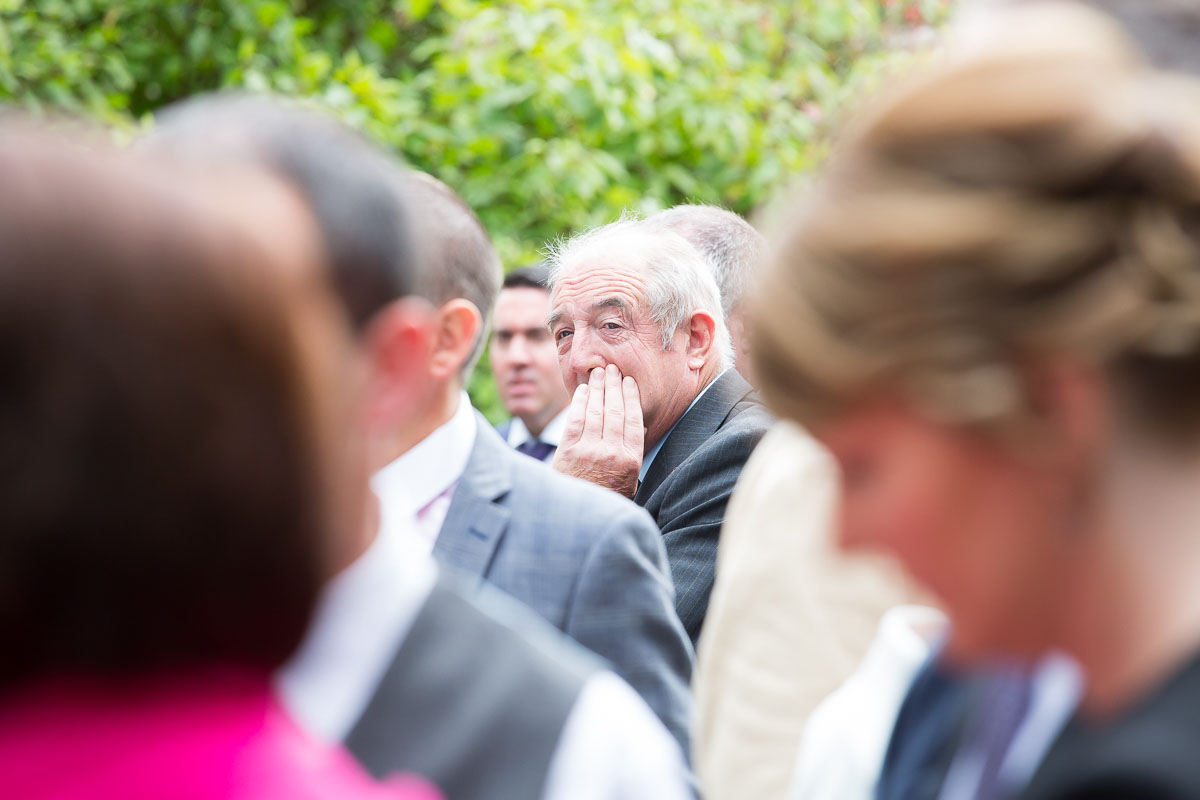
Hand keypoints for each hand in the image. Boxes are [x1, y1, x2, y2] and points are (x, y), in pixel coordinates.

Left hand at [551, 364, 643, 498]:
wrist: (576, 519)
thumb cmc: (605, 499)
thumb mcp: (629, 483)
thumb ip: (632, 455)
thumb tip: (635, 427)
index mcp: (630, 461)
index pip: (633, 420)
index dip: (631, 397)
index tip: (629, 382)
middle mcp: (611, 453)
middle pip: (615, 410)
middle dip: (614, 386)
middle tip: (613, 369)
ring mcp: (588, 451)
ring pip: (596, 411)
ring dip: (598, 388)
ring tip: (598, 373)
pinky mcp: (568, 451)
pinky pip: (576, 420)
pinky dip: (580, 402)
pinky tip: (583, 391)